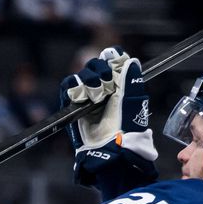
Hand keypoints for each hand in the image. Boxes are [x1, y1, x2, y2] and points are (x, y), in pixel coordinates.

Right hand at [59, 47, 155, 191]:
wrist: (110, 145)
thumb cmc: (126, 125)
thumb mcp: (134, 99)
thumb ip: (130, 77)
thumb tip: (127, 59)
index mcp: (120, 83)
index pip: (113, 59)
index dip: (112, 59)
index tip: (115, 67)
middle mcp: (104, 87)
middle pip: (96, 63)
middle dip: (101, 72)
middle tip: (107, 88)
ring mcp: (88, 94)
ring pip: (82, 72)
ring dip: (89, 81)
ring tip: (96, 98)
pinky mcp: (73, 103)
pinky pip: (68, 84)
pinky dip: (74, 87)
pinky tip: (83, 98)